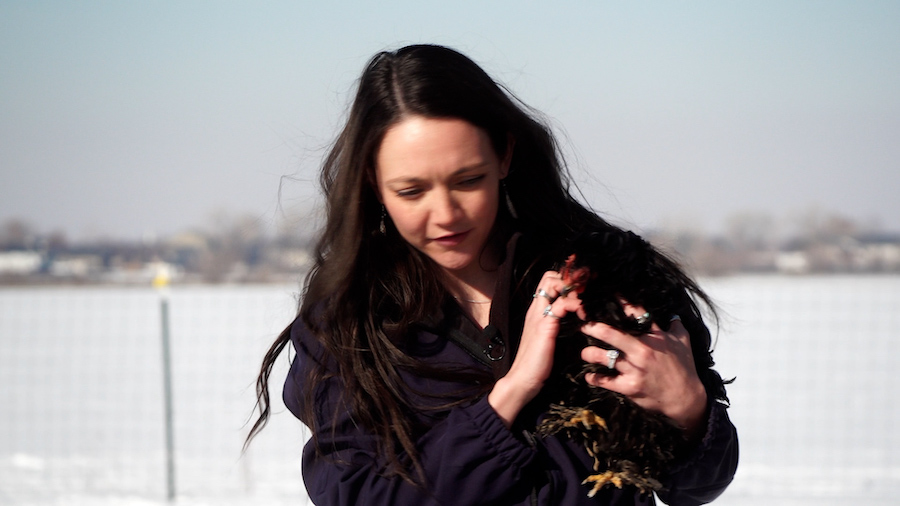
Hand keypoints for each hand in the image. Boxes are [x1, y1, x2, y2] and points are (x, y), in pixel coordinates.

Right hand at [489, 270, 584, 428]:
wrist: (522, 380)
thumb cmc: (537, 364)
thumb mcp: (549, 339)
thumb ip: (557, 326)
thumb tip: (576, 321)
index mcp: (537, 311)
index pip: (548, 282)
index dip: (566, 280)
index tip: (583, 289)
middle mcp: (536, 309)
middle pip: (549, 276)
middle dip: (570, 278)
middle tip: (586, 290)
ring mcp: (539, 316)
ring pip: (553, 283)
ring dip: (573, 287)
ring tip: (586, 300)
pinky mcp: (545, 326)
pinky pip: (561, 304)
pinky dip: (576, 304)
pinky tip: (584, 315)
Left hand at [580, 304, 707, 438]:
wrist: (685, 399)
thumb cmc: (684, 369)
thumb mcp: (683, 343)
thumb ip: (677, 327)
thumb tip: (674, 316)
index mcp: (654, 336)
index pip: (636, 313)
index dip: (621, 301)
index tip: (608, 294)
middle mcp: (642, 350)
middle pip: (611, 333)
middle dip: (593, 327)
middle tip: (584, 324)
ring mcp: (633, 369)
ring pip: (603, 357)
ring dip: (589, 353)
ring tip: (585, 353)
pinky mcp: (628, 386)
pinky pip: (604, 381)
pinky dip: (594, 378)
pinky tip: (589, 376)